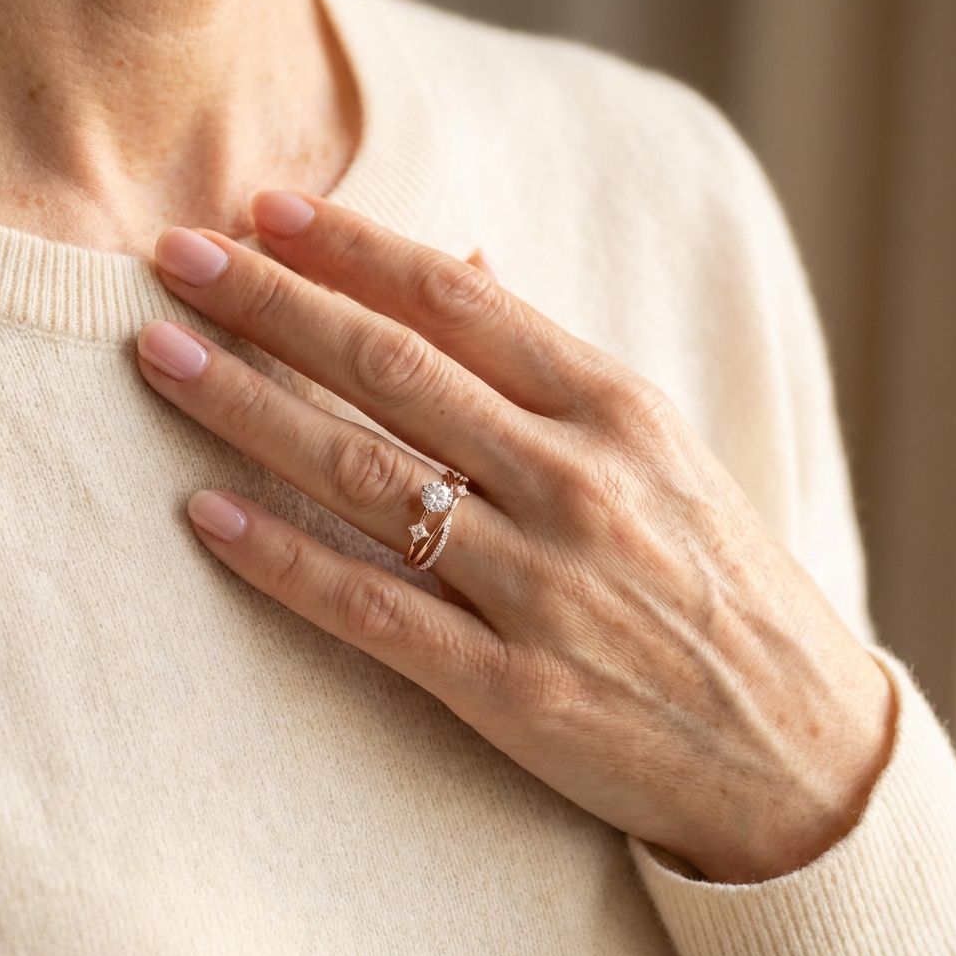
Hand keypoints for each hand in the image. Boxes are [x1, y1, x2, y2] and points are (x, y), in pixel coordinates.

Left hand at [135, 191, 895, 883]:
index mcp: (616, 410)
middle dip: (273, 305)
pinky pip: (373, 607)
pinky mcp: (513, 687)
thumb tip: (464, 265)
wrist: (791, 742)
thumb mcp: (662, 452)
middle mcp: (576, 482)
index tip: (263, 212)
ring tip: (163, 358)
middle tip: (175, 260)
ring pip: (365, 474)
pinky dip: (283, 558)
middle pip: (392, 369)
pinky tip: (207, 514)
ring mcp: (542, 586)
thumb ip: (554, 367)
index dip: (351, 248)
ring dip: (249, 408)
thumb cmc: (720, 583)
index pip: (458, 300)